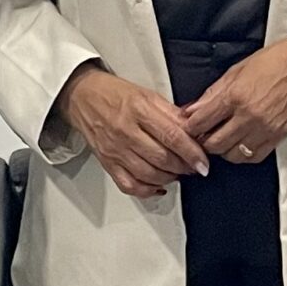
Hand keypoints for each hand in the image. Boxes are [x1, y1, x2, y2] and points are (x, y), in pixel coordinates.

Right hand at [56, 65, 206, 198]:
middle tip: (195, 167)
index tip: (204, 162)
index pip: (172, 136)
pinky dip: (147, 190)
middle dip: (184, 167)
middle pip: (162, 158)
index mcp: (139, 110)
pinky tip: (159, 186)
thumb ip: (171, 113)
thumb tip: (195, 129)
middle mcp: (126, 132)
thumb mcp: (147, 95)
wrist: (82, 98)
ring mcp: (115, 150)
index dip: (192, 152)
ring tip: (179, 173)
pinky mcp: (107, 163)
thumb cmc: (115, 94)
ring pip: (148, 174)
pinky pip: (129, 185)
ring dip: (170, 178)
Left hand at [181, 38, 286, 164]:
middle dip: (204, 141)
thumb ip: (212, 93)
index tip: (189, 125)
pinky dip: (242, 154)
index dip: (190, 126)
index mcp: (235, 96)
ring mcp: (263, 129)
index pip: (201, 122)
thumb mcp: (235, 71)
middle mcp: (248, 116)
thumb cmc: (272, 63)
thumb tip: (192, 109)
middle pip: (214, 144)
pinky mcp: (276, 137)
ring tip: (223, 138)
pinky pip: (253, 157)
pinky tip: (240, 143)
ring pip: (232, 155)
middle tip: (204, 134)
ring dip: (223, 149)